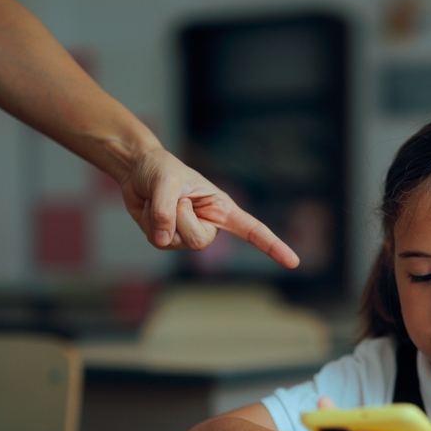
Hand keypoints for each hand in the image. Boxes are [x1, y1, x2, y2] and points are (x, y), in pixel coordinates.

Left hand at [121, 147, 299, 267]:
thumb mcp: (165, 181)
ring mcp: (188, 233)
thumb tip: (163, 240)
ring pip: (177, 243)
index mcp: (221, 207)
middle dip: (181, 220)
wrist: (137, 169)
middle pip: (200, 242)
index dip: (273, 246)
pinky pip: (158, 241)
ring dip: (162, 219)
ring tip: (160, 199)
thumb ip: (165, 211)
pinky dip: (148, 223)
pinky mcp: (169, 238)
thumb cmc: (160, 168)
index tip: (293, 262)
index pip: (252, 230)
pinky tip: (149, 208)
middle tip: (175, 200)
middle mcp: (209, 223)